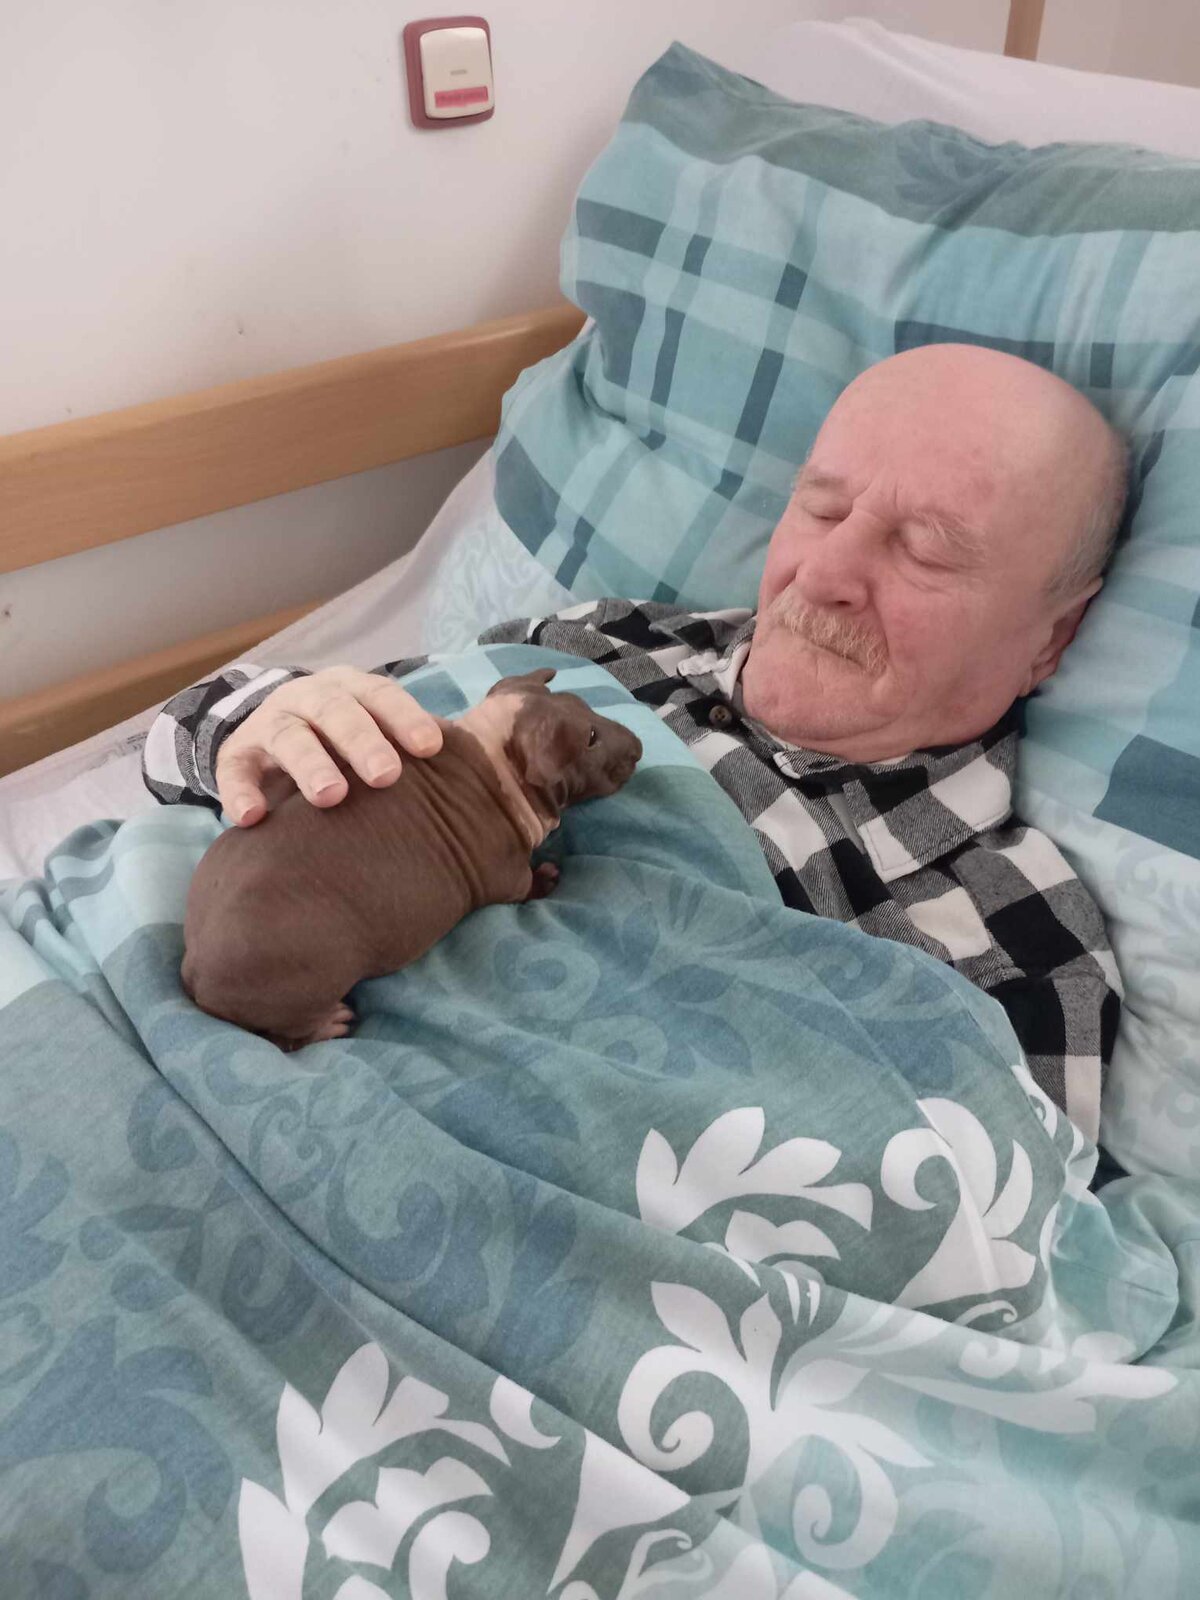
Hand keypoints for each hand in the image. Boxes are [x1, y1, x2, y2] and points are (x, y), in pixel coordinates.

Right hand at [215, 666, 442, 825]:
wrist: (271, 737)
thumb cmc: (345, 744)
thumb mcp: (376, 733)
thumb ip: (417, 749)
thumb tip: (492, 781)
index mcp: (354, 690)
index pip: (383, 695)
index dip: (407, 719)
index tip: (433, 748)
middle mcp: (312, 698)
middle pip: (337, 711)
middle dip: (362, 741)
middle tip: (386, 777)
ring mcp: (272, 723)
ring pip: (289, 736)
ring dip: (310, 764)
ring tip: (330, 796)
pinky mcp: (237, 753)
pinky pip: (233, 770)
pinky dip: (241, 791)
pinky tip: (253, 818)